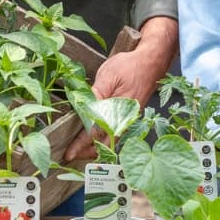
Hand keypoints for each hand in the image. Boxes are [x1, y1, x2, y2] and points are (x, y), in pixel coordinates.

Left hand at [64, 18, 177, 161]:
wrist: (150, 64)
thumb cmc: (130, 67)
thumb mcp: (109, 76)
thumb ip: (96, 94)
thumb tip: (84, 108)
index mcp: (118, 112)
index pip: (95, 133)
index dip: (80, 145)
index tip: (69, 154)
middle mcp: (123, 121)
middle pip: (103, 145)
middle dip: (86, 153)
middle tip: (70, 155)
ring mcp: (126, 121)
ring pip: (109, 142)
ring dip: (94, 148)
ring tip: (78, 150)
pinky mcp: (127, 119)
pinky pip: (114, 135)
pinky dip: (102, 141)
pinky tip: (93, 139)